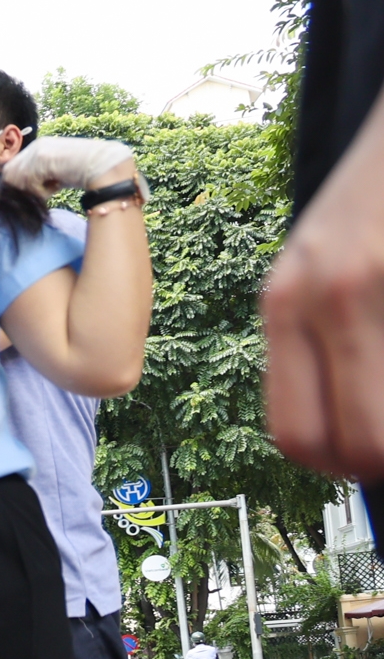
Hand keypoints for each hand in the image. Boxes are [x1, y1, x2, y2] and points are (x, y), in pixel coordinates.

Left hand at [3, 136, 139, 198]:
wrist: (105, 164)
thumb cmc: (84, 172)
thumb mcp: (56, 171)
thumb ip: (38, 175)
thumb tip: (20, 189)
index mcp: (39, 147)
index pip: (12, 168)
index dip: (19, 184)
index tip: (39, 190)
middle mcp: (35, 146)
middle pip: (9, 175)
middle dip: (22, 188)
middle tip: (46, 189)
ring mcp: (37, 151)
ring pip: (17, 181)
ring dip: (33, 190)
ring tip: (53, 187)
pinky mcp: (41, 159)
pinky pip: (29, 184)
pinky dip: (42, 191)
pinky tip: (58, 185)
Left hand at [263, 113, 383, 475]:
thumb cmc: (374, 195)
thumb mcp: (322, 262)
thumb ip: (316, 334)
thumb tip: (342, 430)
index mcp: (284, 303)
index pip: (297, 433)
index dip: (343, 463)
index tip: (374, 459)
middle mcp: (320, 296)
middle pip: (354, 443)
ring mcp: (370, 280)